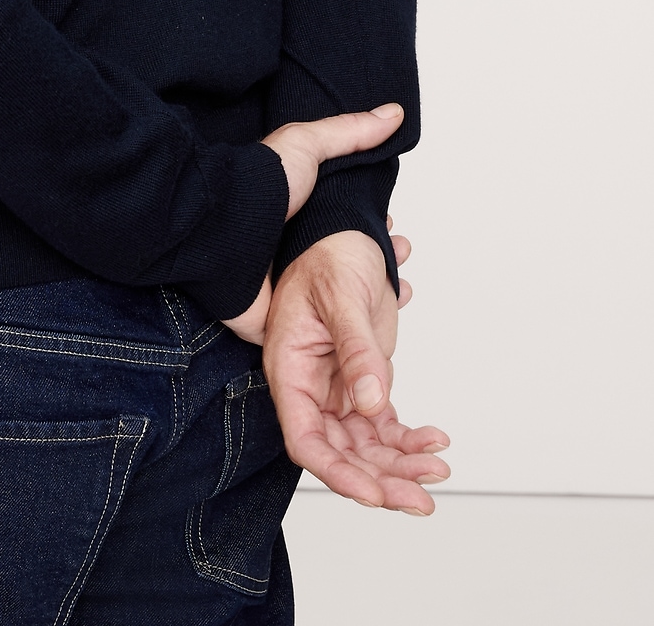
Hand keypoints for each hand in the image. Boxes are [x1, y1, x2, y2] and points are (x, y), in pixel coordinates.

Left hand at [221, 102, 404, 341]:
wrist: (221, 228)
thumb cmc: (258, 184)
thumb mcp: (305, 145)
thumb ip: (348, 133)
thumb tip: (394, 114)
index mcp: (299, 211)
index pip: (346, 223)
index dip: (374, 228)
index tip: (398, 233)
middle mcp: (292, 247)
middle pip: (345, 261)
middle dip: (376, 264)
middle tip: (401, 263)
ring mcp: (286, 284)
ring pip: (338, 299)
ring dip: (368, 299)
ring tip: (398, 294)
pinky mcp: (280, 318)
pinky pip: (317, 333)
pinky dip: (343, 332)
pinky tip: (372, 329)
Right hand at [263, 228, 450, 512]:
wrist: (343, 230)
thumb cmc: (328, 253)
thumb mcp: (341, 296)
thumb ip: (356, 350)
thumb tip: (371, 404)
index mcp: (290, 368)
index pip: (306, 437)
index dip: (337, 471)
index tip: (373, 494)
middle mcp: (311, 387)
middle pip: (340, 452)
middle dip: (380, 480)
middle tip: (421, 498)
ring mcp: (337, 387)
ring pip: (366, 445)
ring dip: (400, 465)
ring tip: (438, 470)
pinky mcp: (362, 382)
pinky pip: (383, 424)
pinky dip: (409, 438)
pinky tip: (435, 440)